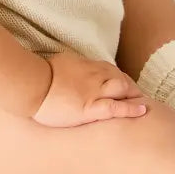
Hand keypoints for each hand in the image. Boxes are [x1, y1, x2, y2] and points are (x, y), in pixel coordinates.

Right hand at [31, 51, 149, 128]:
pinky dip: (131, 108)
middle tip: (137, 95)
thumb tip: (72, 68)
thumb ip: (70, 66)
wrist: (32, 85)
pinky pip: (116, 107)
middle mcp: (94, 76)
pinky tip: (142, 111)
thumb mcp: (58, 62)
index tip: (125, 84)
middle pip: (120, 77)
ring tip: (141, 103)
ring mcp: (94, 91)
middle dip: (131, 86)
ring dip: (133, 95)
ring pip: (122, 89)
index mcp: (85, 65)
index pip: (109, 69)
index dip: (119, 77)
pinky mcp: (91, 108)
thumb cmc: (38, 75)